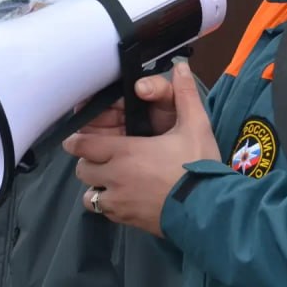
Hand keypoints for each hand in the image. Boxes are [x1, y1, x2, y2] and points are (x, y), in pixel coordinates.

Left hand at [63, 62, 221, 235]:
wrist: (208, 211)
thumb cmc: (198, 166)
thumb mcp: (196, 127)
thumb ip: (186, 95)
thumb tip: (180, 66)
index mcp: (124, 151)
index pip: (81, 145)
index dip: (77, 140)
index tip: (80, 138)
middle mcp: (114, 177)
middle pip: (81, 169)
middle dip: (88, 162)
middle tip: (102, 158)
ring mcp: (118, 202)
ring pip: (88, 195)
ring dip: (95, 187)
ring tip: (111, 181)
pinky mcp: (126, 220)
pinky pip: (103, 213)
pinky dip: (107, 205)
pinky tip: (123, 199)